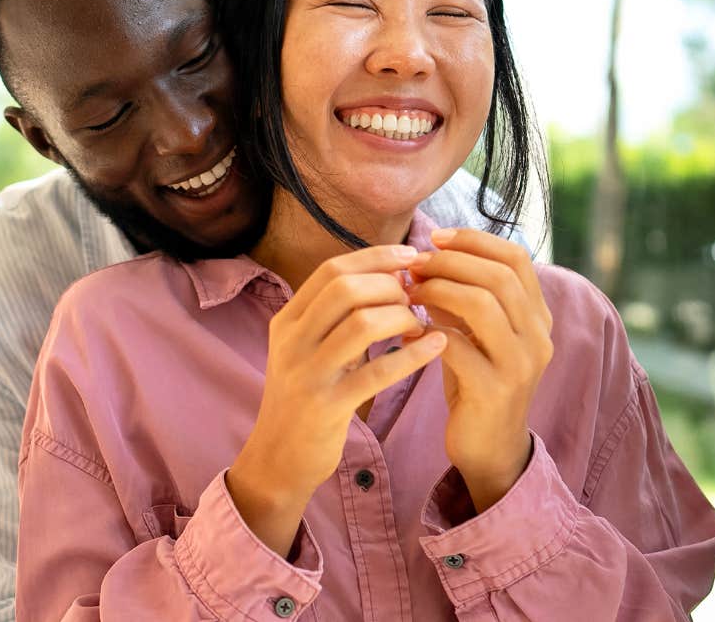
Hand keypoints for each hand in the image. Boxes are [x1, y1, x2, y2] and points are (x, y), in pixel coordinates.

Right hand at [228, 245, 447, 557]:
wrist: (277, 459)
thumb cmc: (306, 397)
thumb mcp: (310, 349)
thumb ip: (338, 316)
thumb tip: (389, 276)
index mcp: (287, 320)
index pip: (332, 270)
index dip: (375, 258)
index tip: (410, 256)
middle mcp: (291, 340)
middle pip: (345, 288)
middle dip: (389, 286)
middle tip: (415, 297)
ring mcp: (306, 373)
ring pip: (361, 323)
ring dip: (401, 317)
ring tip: (420, 324)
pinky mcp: (326, 406)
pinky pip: (377, 372)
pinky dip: (412, 356)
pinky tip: (436, 347)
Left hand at [407, 228, 553, 511]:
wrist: (489, 448)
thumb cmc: (476, 382)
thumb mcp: (475, 334)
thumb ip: (462, 297)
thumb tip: (425, 257)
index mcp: (538, 316)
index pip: (516, 258)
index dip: (475, 240)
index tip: (436, 238)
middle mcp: (538, 336)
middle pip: (499, 275)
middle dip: (450, 262)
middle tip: (414, 264)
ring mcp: (520, 364)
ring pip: (483, 304)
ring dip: (438, 290)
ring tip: (409, 291)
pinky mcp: (495, 390)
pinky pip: (458, 345)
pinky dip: (429, 330)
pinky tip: (409, 329)